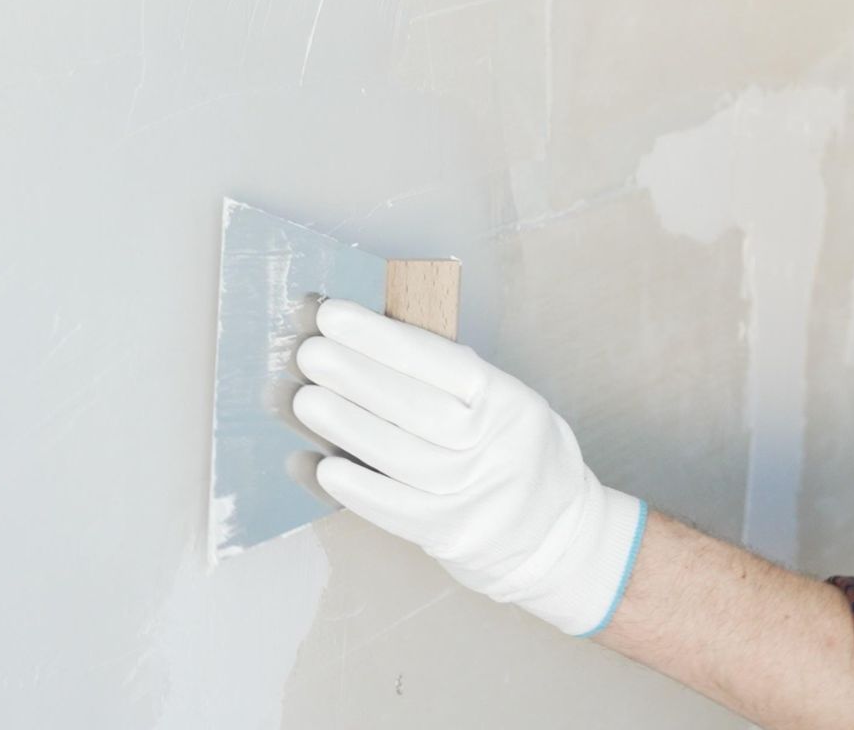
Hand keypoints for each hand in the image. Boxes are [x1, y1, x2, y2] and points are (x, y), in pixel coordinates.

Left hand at [290, 297, 646, 636]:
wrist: (550, 531)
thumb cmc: (511, 449)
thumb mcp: (503, 403)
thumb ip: (448, 378)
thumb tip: (366, 342)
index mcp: (510, 402)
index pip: (444, 364)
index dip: (384, 340)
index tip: (334, 318)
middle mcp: (498, 449)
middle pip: (419, 410)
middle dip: (356, 377)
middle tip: (308, 353)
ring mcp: (475, 497)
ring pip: (402, 458)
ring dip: (346, 426)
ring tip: (303, 399)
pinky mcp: (450, 536)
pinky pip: (395, 511)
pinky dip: (355, 488)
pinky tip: (318, 466)